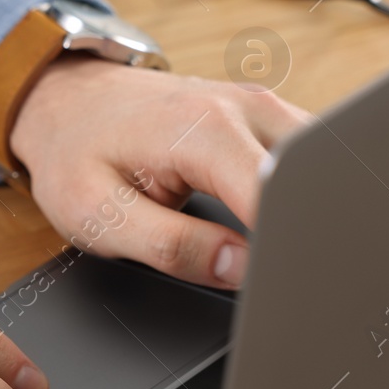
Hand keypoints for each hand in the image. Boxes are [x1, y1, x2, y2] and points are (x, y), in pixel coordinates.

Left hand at [10, 56, 311, 287]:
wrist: (68, 103)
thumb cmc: (76, 156)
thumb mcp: (101, 216)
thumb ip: (172, 247)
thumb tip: (239, 268)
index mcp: (204, 131)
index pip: (276, 199)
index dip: (283, 250)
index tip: (276, 285)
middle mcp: (244, 107)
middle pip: (313, 178)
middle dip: (307, 229)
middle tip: (284, 274)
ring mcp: (261, 105)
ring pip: (320, 165)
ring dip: (309, 208)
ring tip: (280, 247)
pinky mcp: (266, 115)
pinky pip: (306, 155)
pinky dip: (304, 190)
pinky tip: (282, 217)